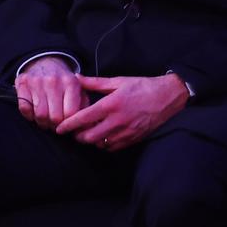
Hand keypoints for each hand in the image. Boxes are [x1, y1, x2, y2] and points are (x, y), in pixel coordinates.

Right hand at [13, 57, 86, 130]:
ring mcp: (36, 81)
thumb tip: (88, 125)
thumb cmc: (64, 83)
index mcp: (71, 83)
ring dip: (42, 123)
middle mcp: (53, 81)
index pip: (70, 113)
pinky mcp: (23, 83)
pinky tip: (34, 114)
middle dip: (55, 126)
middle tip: (55, 126)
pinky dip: (29, 116)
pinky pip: (25, 109)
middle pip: (54, 117)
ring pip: (40, 115)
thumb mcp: (79, 90)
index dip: (68, 125)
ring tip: (46, 121)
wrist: (46, 63)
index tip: (66, 126)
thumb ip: (84, 107)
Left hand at [57, 73, 188, 150]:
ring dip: (91, 141)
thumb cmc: (141, 86)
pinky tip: (102, 137)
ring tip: (87, 133)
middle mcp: (118, 120)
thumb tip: (76, 78)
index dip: (68, 125)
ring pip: (100, 144)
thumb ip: (94, 82)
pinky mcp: (134, 139)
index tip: (59, 128)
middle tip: (74, 131)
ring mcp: (127, 132)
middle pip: (89, 137)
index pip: (83, 118)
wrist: (167, 96)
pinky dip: (104, 145)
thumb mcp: (117, 81)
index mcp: (111, 104)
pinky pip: (113, 148)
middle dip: (78, 136)